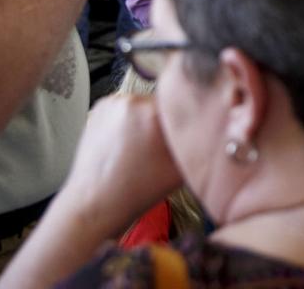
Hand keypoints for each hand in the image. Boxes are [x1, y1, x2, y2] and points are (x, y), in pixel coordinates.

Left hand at [52, 94, 183, 235]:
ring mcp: (112, 103)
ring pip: (141, 105)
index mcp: (153, 113)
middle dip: (161, 121)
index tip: (179, 135)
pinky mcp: (98, 109)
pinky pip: (123, 110)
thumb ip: (196, 141)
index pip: (180, 102)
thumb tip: (207, 122)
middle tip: (158, 147)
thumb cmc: (136, 191)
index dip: (183, 120)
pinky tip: (124, 144)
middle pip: (160, 103)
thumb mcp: (181, 169)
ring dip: (144, 120)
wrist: (95, 203)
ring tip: (138, 148)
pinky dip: (126, 122)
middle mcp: (131, 101)